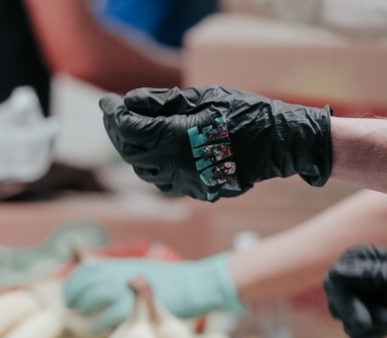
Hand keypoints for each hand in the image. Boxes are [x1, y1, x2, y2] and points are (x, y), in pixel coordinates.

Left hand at [63, 254, 242, 331]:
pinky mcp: (134, 307)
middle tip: (73, 309)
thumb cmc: (171, 284)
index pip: (85, 269)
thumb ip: (123, 278)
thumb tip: (103, 282)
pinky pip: (106, 317)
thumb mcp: (143, 272)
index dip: (73, 283)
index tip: (71, 296)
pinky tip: (97, 331)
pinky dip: (98, 325)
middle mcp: (120, 273)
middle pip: (84, 283)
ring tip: (84, 320)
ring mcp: (127, 289)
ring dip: (83, 309)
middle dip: (74, 297)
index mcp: (121, 264)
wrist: (195, 285)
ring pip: (91, 298)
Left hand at [99, 87, 330, 202]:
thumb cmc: (245, 112)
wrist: (279, 142)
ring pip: (145, 171)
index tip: (106, 102)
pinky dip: (152, 166)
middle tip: (113, 114)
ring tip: (131, 131)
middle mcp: (178, 167)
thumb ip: (161, 102)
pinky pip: (165, 182)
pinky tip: (154, 151)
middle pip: (131, 153)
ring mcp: (189, 184)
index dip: (113, 115)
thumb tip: (130, 103)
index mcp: (177, 139)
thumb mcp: (202, 97)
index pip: (130, 129)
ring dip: (133, 151)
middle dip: (118, 133)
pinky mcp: (200, 191)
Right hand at [325, 246, 386, 337]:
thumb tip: (340, 274)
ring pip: (347, 323)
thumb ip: (376, 275)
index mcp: (363, 258)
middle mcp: (358, 275)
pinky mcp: (371, 314)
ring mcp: (363, 296)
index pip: (335, 281)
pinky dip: (374, 335)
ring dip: (372, 329)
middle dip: (361, 320)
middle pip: (337, 305)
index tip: (364, 321)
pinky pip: (359, 333)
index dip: (345, 304)